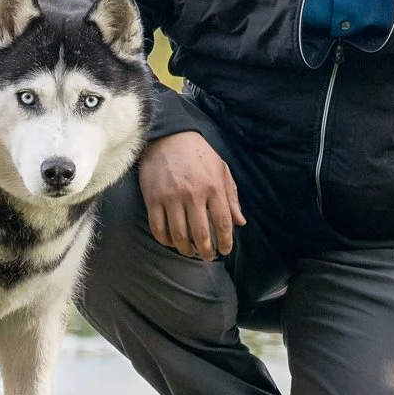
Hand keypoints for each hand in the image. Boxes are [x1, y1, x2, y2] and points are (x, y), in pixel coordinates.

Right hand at [138, 132, 244, 259]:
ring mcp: (171, 197)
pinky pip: (158, 228)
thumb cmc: (199, 154)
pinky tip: (172, 242)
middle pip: (201, 234)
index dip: (226, 242)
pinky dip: (165, 241)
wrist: (168, 137)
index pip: (223, 223)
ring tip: (190, 252)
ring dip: (186, 250)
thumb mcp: (221, 170)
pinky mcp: (153, 199)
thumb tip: (240, 222)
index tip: (225, 250)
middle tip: (208, 257)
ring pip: (179, 236)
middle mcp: (193, 194)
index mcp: (213, 187)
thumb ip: (231, 197)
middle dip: (206, 251)